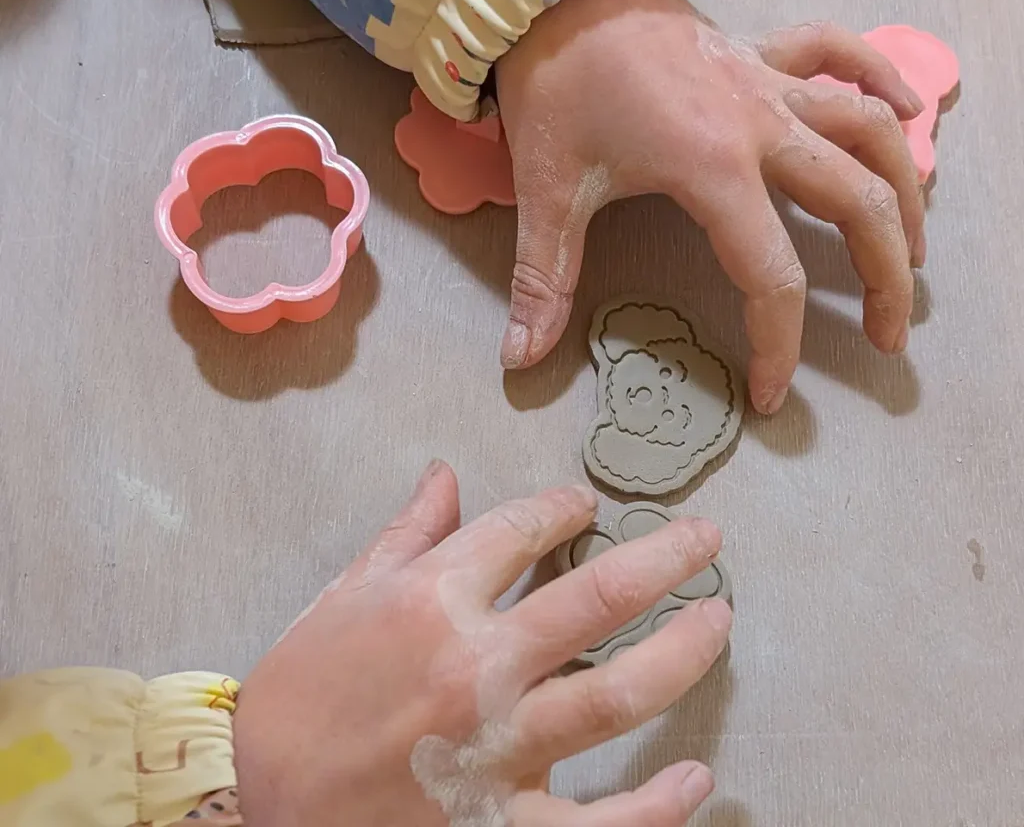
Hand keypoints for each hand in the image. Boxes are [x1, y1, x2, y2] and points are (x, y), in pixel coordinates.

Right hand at [234, 461, 730, 825]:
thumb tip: (445, 471)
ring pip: (612, 695)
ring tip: (717, 621)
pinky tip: (695, 779)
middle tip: (706, 540)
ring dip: (679, 653)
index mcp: (430, 600)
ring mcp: (492, 748)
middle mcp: (473, 665)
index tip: (586, 503)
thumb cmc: (298, 696)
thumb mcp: (342, 596)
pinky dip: (651, 807)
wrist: (254, 803)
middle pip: (596, 598)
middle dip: (662, 559)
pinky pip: (593, 823)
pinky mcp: (495, 823)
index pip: (521, 530)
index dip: (564, 507)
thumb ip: (407, 532)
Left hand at [496, 0, 925, 414]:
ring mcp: (767, 82)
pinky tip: (907, 109)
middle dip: (885, 275)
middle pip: (856, 202)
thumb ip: (543, 279)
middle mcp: (759, 125)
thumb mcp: (547, 189)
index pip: (770, 274)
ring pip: (867, 130)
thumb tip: (520, 359)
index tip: (770, 393)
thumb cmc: (556, 86)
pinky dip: (878, 78)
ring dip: (902, 188)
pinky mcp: (760, 51)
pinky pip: (838, 54)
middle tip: (889, 334)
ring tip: (914, 246)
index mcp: (712, 168)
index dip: (776, 345)